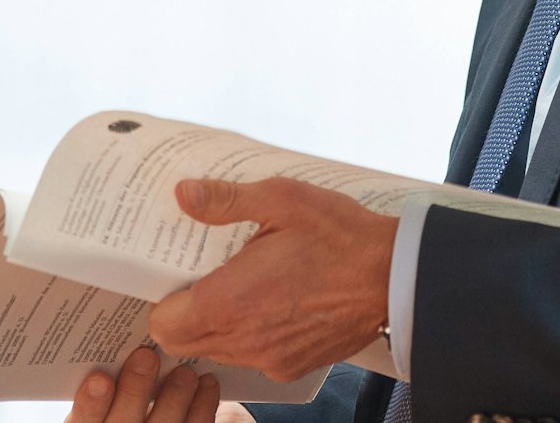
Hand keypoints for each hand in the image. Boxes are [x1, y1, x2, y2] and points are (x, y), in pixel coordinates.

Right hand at [65, 345, 218, 422]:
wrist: (160, 414)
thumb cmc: (131, 394)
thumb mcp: (111, 389)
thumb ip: (112, 368)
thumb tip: (132, 326)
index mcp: (95, 422)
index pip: (85, 420)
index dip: (91, 402)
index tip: (99, 378)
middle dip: (135, 390)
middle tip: (146, 356)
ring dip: (174, 397)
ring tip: (185, 371)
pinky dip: (203, 405)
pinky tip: (208, 382)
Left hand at [149, 176, 395, 382]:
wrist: (395, 275)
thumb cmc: (341, 236)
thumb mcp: (282, 200)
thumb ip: (226, 201)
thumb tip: (184, 193)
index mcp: (231, 301)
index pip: (164, 324)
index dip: (164, 300)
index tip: (178, 276)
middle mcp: (245, 339)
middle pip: (185, 343)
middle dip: (185, 315)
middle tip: (206, 279)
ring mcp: (271, 358)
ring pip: (219, 352)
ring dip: (219, 326)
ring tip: (245, 287)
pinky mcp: (294, 366)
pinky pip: (254, 357)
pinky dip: (253, 337)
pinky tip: (276, 304)